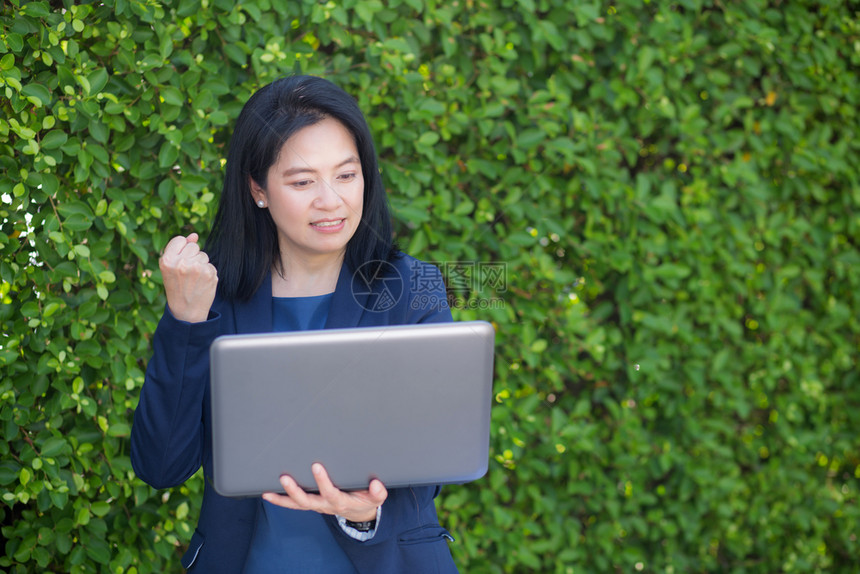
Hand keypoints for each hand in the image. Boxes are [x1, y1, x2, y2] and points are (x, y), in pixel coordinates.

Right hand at [159, 233, 217, 322]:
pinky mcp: (210, 274)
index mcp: (167, 260)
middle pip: (194, 246)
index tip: (179, 262)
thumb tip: (194, 235)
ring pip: (203, 255)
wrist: (187, 310)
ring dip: (200, 264)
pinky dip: (207, 272)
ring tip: (194, 278)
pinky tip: (201, 282)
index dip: (181, 250)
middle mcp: (182, 263)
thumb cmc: (177, 287)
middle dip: (192, 256)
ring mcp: (197, 268)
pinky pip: (210, 264)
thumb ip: (180, 249)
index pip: (180, 240)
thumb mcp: (170, 268)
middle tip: (186, 273)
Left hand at [262, 463, 386, 522]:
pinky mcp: (310, 504)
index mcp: (340, 501)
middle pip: (307, 501)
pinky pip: (293, 504)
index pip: (330, 492)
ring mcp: (316, 505)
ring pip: (297, 504)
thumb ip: (378, 492)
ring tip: (269, 489)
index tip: (316, 466)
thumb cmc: (365, 499)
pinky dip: (280, 500)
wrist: (359, 512)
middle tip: (285, 478)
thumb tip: (376, 484)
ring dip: (283, 497)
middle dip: (295, 490)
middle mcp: (325, 505)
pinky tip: (268, 494)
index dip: (322, 481)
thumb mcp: (376, 497)